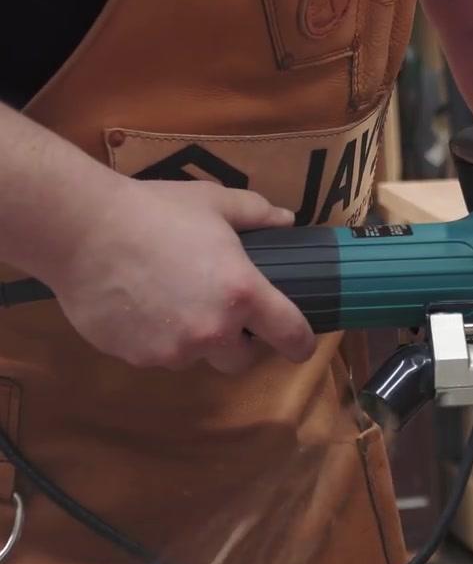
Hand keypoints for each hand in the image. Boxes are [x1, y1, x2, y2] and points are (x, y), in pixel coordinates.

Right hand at [44, 179, 316, 372]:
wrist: (82, 229)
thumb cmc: (155, 211)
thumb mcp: (215, 202)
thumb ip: (258, 214)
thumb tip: (287, 221)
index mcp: (243, 294)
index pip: (291, 336)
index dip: (300, 343)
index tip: (299, 344)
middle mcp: (214, 330)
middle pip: (241, 360)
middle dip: (237, 342)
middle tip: (221, 312)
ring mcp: (173, 349)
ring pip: (196, 357)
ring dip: (193, 339)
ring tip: (171, 300)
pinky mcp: (136, 357)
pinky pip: (158, 356)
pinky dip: (156, 339)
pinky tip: (141, 306)